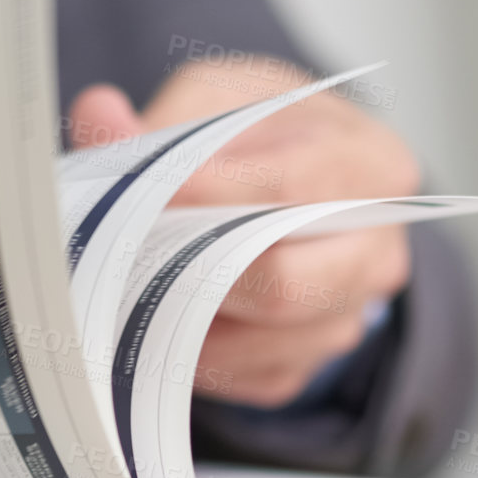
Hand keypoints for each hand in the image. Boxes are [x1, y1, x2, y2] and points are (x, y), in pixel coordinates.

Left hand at [68, 56, 418, 406]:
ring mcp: (347, 316)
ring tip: (131, 281)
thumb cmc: (258, 140)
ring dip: (185, 317)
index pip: (296, 186)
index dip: (216, 192)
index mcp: (370, 165)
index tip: (153, 192)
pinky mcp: (304, 364)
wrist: (285, 191)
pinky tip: (158, 314)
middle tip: (130, 250)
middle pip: (287, 284)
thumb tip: (100, 115)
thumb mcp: (220, 100)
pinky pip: (244, 377)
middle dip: (195, 269)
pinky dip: (192, 352)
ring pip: (262, 343)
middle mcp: (376, 250)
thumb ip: (166, 116)